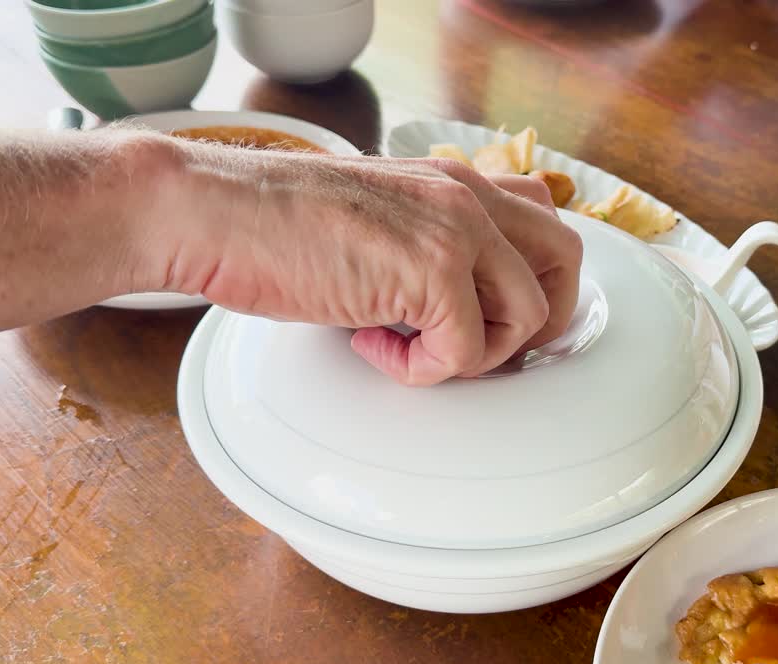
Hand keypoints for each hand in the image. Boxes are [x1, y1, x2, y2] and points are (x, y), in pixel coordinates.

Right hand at [152, 145, 582, 385]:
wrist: (212, 210)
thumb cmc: (272, 223)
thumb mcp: (374, 220)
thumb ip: (426, 242)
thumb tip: (461, 303)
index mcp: (453, 179)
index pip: (544, 221)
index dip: (531, 280)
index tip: (487, 316)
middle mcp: (466, 195)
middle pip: (565, 261)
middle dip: (535, 320)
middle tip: (476, 343)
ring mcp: (454, 229)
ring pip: (529, 316)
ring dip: (475, 351)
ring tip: (409, 344)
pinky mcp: (431, 272)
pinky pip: (466, 352)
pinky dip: (423, 370)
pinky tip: (369, 343)